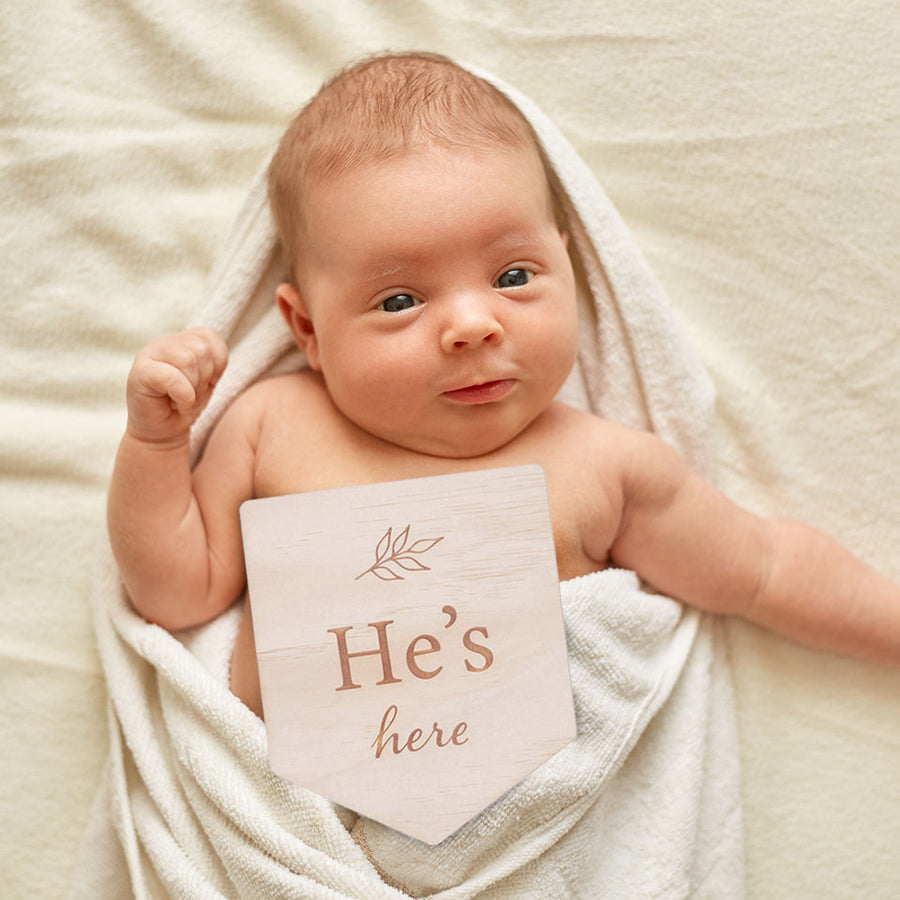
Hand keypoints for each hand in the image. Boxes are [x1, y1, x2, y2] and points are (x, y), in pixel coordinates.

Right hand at [125, 327, 227, 443]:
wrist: (161, 433)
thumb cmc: (185, 405)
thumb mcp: (207, 381)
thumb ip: (212, 360)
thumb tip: (213, 353)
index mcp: (182, 340)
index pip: (209, 337)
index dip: (217, 365)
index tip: (206, 383)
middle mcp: (164, 342)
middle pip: (201, 350)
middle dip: (204, 379)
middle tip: (191, 395)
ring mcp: (149, 354)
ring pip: (188, 360)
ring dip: (193, 389)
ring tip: (182, 399)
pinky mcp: (139, 372)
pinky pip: (172, 377)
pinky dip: (183, 396)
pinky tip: (177, 405)